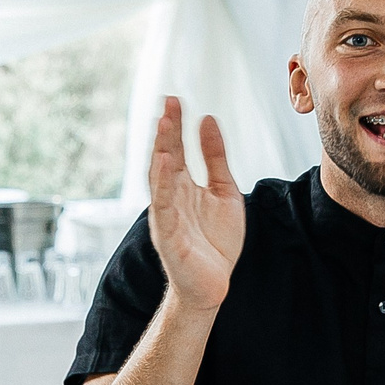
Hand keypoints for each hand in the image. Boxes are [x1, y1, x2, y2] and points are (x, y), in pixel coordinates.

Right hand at [148, 97, 245, 310]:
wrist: (213, 284)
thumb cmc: (215, 241)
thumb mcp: (224, 191)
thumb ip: (215, 158)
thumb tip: (207, 119)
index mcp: (183, 185)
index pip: (177, 148)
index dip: (176, 124)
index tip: (175, 100)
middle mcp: (171, 196)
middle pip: (166, 157)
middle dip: (166, 131)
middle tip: (168, 103)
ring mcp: (167, 215)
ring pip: (160, 178)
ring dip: (161, 150)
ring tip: (164, 124)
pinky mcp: (168, 235)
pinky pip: (163, 207)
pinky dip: (162, 185)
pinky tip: (165, 164)